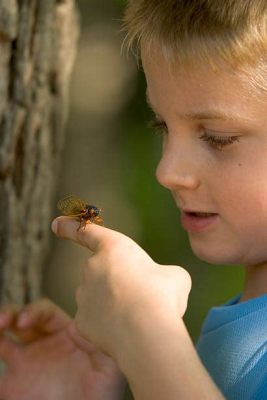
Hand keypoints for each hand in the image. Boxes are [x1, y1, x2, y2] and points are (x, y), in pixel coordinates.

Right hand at [0, 299, 124, 399]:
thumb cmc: (103, 393)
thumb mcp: (109, 363)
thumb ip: (99, 340)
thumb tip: (81, 320)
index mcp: (65, 333)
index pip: (45, 311)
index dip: (34, 310)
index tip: (25, 321)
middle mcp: (44, 344)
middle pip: (22, 318)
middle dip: (11, 313)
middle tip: (3, 321)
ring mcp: (28, 364)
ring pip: (5, 338)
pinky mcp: (14, 387)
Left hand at [52, 217, 191, 363]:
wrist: (147, 333)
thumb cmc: (162, 296)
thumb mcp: (173, 276)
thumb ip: (161, 274)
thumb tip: (161, 283)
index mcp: (113, 248)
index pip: (86, 231)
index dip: (71, 226)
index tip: (57, 224)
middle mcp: (92, 267)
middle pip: (101, 271)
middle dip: (117, 281)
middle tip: (141, 297)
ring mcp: (83, 295)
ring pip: (97, 296)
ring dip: (113, 302)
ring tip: (137, 316)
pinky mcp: (81, 320)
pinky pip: (95, 319)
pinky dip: (107, 323)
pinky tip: (125, 330)